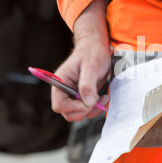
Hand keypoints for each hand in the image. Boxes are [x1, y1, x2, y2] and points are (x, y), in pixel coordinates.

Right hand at [51, 0, 111, 121]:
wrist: (97, 47)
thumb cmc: (92, 53)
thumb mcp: (91, 66)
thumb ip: (87, 85)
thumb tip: (88, 103)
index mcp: (60, 82)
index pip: (59, 105)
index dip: (74, 107)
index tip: (89, 101)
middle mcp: (64, 91)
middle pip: (68, 113)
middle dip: (84, 110)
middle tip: (98, 99)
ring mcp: (72, 95)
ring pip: (77, 114)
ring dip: (91, 110)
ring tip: (102, 98)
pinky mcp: (82, 97)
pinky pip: (85, 110)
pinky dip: (95, 108)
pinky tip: (102, 98)